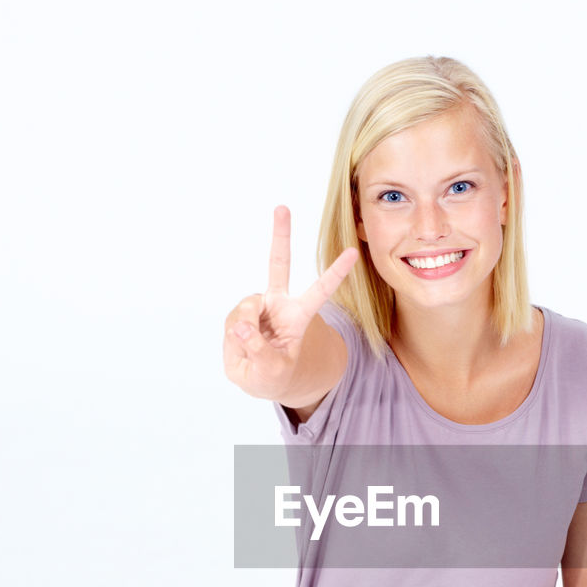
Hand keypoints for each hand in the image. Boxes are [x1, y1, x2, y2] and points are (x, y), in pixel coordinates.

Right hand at [222, 205, 359, 398]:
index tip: (353, 252)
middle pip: (278, 264)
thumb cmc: (273, 376)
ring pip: (245, 311)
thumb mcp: (270, 373)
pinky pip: (233, 321)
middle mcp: (279, 303)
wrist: (258, 378)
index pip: (320, 291)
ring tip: (251, 352)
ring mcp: (258, 306)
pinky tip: (241, 346)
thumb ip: (259, 351)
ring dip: (243, 334)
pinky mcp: (240, 314)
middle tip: (282, 207)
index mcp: (299, 316)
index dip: (336, 273)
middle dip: (280, 235)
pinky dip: (234, 338)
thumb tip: (242, 326)